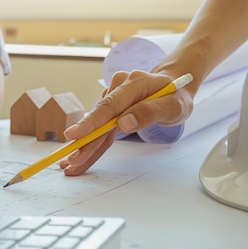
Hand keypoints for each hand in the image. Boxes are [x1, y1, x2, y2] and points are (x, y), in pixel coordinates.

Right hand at [59, 70, 194, 175]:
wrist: (174, 89)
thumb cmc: (176, 97)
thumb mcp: (174, 106)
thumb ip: (150, 112)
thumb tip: (124, 123)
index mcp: (134, 83)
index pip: (110, 105)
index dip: (91, 121)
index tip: (75, 134)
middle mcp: (119, 88)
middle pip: (99, 118)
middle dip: (85, 141)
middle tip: (72, 159)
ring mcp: (112, 98)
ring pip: (97, 128)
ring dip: (85, 147)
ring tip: (71, 165)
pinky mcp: (110, 111)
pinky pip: (101, 131)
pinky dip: (92, 146)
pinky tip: (81, 159)